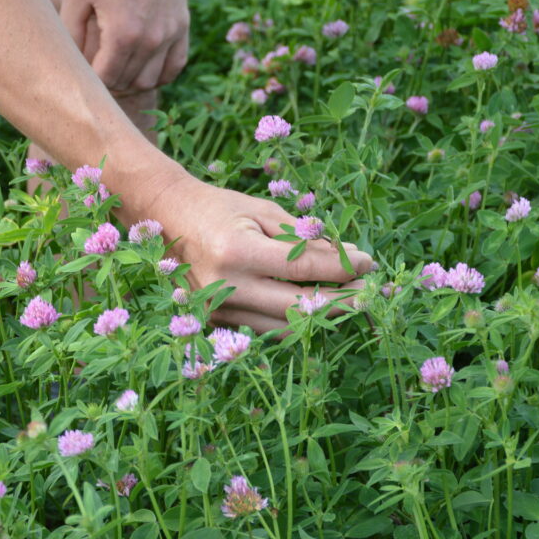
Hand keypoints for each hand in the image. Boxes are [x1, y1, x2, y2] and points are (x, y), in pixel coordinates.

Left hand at [59, 0, 188, 95]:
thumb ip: (71, 31)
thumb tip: (71, 63)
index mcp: (123, 34)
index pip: (106, 79)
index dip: (92, 82)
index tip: (82, 74)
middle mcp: (150, 40)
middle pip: (127, 82)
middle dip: (108, 83)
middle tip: (95, 73)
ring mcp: (170, 34)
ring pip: (150, 81)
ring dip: (131, 82)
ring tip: (117, 71)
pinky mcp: (182, 26)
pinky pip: (175, 66)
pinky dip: (159, 75)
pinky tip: (144, 69)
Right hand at [147, 177, 374, 332]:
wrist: (168, 219)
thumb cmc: (219, 208)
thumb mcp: (262, 211)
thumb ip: (302, 237)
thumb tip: (347, 257)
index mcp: (237, 250)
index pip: (303, 268)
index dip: (342, 267)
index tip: (367, 262)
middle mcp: (227, 285)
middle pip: (298, 307)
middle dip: (342, 300)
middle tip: (369, 290)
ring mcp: (219, 308)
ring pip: (285, 326)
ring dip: (322, 316)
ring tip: (348, 299)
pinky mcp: (216, 320)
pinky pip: (265, 329)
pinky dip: (295, 322)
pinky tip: (315, 307)